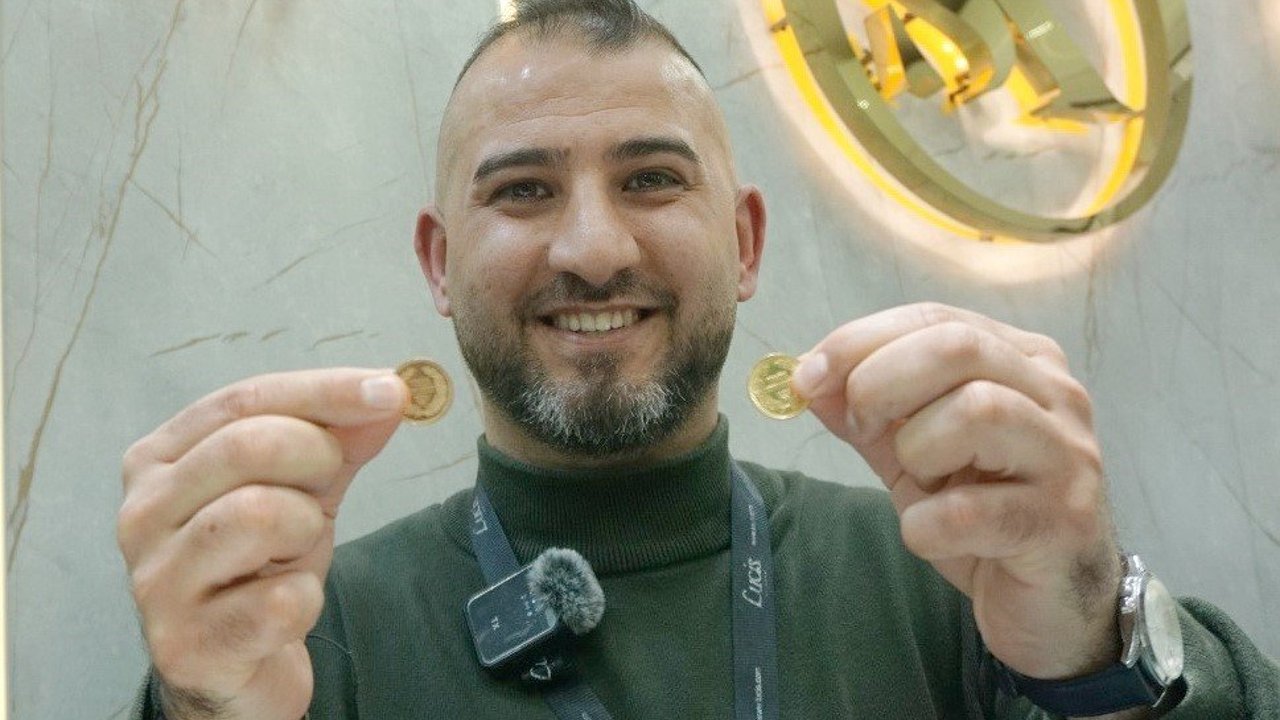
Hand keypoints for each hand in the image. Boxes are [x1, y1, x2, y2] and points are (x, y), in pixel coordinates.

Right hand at [117, 368, 407, 719]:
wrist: (236, 670)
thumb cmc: (260, 565)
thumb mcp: (301, 487)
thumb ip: (340, 437)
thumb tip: (389, 390)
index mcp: (160, 460)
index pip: (242, 400)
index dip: (323, 390)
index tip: (390, 390)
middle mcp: (143, 514)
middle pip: (246, 446)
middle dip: (315, 457)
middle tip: (327, 488)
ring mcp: (158, 581)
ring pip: (258, 515)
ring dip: (306, 529)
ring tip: (295, 553)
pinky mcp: (189, 645)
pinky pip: (280, 600)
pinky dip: (306, 597)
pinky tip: (288, 605)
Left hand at [791, 303, 1122, 679]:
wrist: (1053, 602)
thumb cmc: (983, 513)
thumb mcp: (914, 452)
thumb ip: (867, 411)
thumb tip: (807, 376)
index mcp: (1022, 360)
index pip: (935, 319)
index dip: (860, 341)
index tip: (807, 376)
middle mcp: (1056, 396)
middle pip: (958, 348)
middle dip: (881, 382)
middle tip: (859, 427)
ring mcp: (1067, 457)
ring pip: (978, 411)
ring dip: (917, 450)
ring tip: (921, 485)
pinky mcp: (1062, 522)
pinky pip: (971, 510)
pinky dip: (928, 524)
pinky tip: (931, 535)